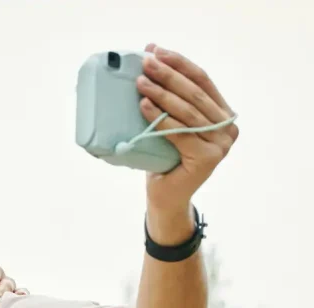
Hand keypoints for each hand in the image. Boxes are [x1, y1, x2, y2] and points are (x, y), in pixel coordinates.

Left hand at [0, 265, 27, 304]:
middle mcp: (3, 280)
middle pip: (6, 283)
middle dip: (0, 292)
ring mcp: (10, 290)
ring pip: (15, 291)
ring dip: (12, 298)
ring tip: (10, 303)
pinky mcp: (13, 301)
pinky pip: (20, 299)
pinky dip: (22, 301)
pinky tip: (22, 305)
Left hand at [137, 45, 238, 214]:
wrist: (166, 196)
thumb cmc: (165, 158)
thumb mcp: (171, 124)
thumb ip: (171, 101)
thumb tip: (149, 64)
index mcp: (223, 114)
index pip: (203, 80)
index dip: (180, 63)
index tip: (158, 50)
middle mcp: (228, 128)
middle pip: (194, 93)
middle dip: (169, 74)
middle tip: (146, 62)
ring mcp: (221, 144)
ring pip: (187, 111)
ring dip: (161, 93)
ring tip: (140, 82)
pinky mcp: (208, 158)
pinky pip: (180, 132)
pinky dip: (160, 118)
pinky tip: (144, 106)